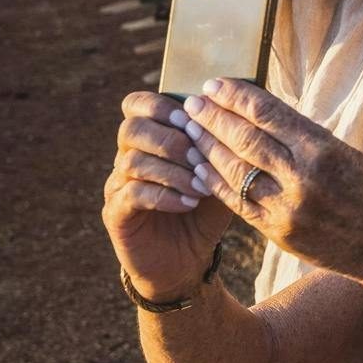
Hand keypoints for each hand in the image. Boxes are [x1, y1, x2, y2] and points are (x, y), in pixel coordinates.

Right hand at [101, 92, 233, 300]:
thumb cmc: (206, 209)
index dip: (162, 105)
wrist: (187, 259)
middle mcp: (127, 156)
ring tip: (201, 185)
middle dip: (172, 139)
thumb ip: (224, 143)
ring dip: (173, 170)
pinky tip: (188, 203)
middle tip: (201, 157)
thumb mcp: (222, 172)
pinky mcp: (116, 213)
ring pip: (133, 160)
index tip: (193, 118)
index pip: (137, 104)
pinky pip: (132, 193)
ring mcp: (118, 184)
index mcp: (151, 138)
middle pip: (131, 128)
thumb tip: (246, 109)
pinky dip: (164, 195)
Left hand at [179, 78, 362, 285]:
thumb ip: (304, 138)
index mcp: (324, 149)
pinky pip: (238, 203)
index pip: (269, 114)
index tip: (214, 85)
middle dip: (213, 118)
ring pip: (235, 170)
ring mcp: (288, 208)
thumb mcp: (346, 154)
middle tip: (191, 104)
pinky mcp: (279, 234)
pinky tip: (201, 167)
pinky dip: (216, 183)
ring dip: (207, 148)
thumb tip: (260, 115)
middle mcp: (304, 177)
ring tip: (189, 132)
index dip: (236, 97)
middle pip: (245, 139)